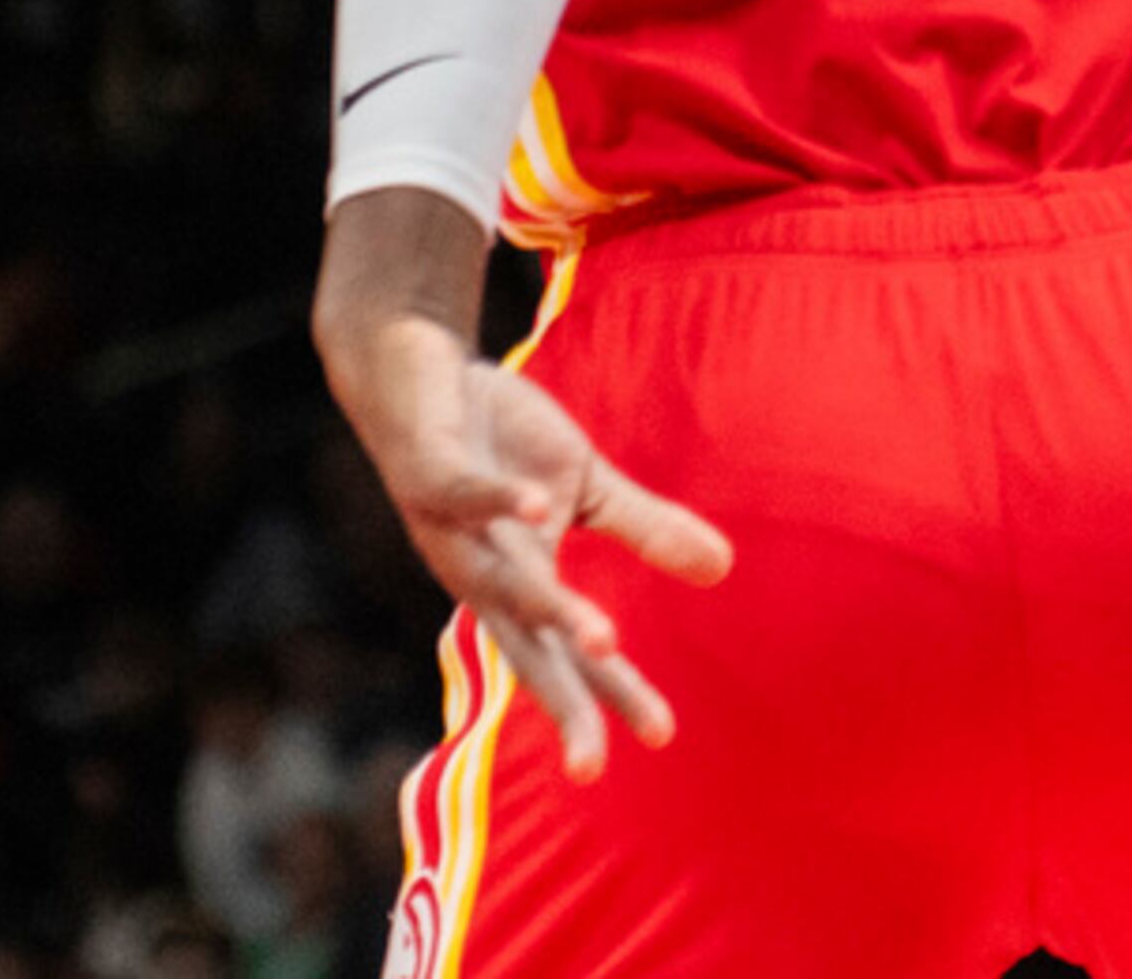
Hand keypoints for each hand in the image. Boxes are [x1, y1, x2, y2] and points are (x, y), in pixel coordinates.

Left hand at [332, 311, 732, 779]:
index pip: (571, 651)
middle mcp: (479, 568)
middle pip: (526, 648)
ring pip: (499, 584)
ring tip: (606, 639)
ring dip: (550, 612)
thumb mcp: (586, 482)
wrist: (409, 366)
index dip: (613, 694)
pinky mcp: (428, 473)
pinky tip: (547, 505)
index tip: (662, 737)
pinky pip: (466, 493)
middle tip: (589, 764)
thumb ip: (645, 528)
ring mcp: (449, 527)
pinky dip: (505, 501)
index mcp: (518, 575)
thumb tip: (723, 570)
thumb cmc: (496, 433)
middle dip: (561, 702)